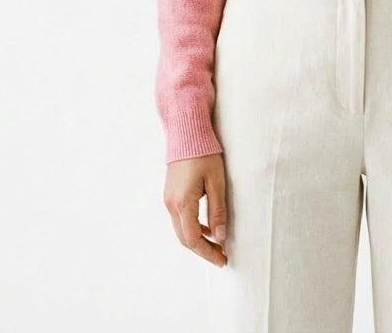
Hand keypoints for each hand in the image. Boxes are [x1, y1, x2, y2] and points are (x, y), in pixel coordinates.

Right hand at [163, 153, 228, 267]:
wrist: (187, 132)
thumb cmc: (204, 154)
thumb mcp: (216, 182)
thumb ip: (218, 211)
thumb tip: (220, 236)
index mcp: (183, 203)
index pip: (193, 239)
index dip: (208, 253)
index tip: (223, 259)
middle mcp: (171, 204)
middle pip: (185, 239)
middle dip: (203, 250)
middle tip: (221, 256)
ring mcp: (168, 199)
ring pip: (181, 230)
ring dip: (197, 240)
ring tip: (216, 244)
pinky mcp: (170, 194)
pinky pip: (179, 219)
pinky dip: (192, 228)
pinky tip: (206, 227)